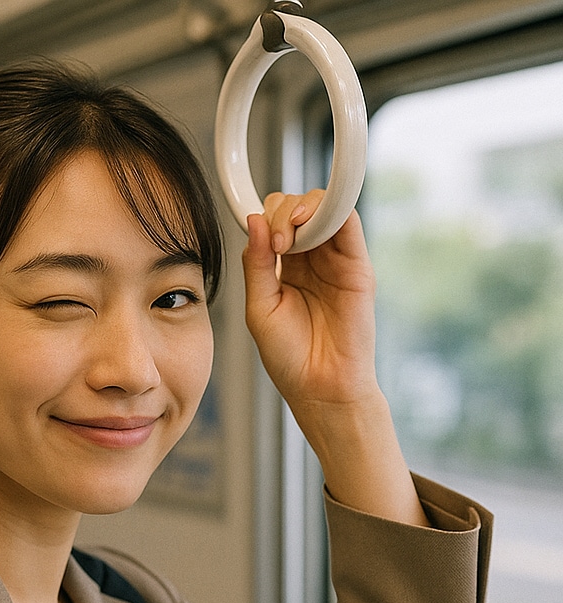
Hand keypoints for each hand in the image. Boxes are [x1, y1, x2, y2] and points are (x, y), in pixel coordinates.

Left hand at [243, 190, 378, 424]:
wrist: (320, 385)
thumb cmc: (289, 356)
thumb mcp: (259, 307)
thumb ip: (257, 264)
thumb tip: (255, 220)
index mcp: (283, 268)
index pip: (274, 221)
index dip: (266, 218)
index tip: (260, 238)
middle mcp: (310, 259)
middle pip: (297, 208)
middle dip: (283, 213)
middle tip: (278, 244)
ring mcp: (335, 259)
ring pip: (323, 207)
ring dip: (303, 208)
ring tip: (291, 235)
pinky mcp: (357, 264)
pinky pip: (349, 220)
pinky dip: (330, 209)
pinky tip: (310, 224)